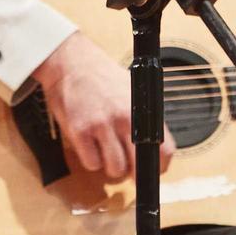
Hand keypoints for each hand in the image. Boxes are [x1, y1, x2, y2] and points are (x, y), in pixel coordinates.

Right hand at [33, 31, 175, 180]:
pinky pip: (92, 163)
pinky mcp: (79, 132)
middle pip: (137, 166)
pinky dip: (91, 160)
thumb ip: (146, 117)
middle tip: (127, 167)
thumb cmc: (103, 76)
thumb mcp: (134, 91)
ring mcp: (101, 126)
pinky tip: (90, 145)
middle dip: (133, 172)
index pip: (163, 150)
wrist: (72, 62)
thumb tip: (155, 145)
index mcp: (142, 109)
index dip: (159, 167)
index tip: (153, 171)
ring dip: (110, 166)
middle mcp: (124, 119)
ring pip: (114, 169)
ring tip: (105, 150)